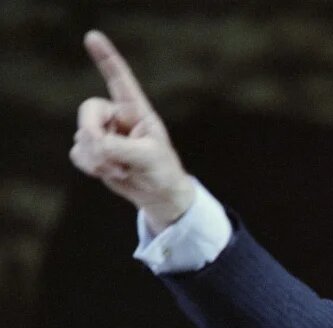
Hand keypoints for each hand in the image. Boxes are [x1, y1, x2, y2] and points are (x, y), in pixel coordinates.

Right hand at [70, 30, 193, 233]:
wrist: (158, 193)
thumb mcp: (149, 157)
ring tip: (123, 169)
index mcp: (136, 110)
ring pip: (81, 137)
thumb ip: (122, 147)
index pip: (119, 79)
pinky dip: (92, 167)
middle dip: (91, 132)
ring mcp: (103, 133)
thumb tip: (95, 144)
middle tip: (105, 153)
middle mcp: (116, 117)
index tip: (93, 36)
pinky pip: (78, 153)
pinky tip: (113, 173)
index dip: (106, 57)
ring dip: (98, 158)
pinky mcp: (93, 150)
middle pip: (87, 110)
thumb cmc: (161, 169)